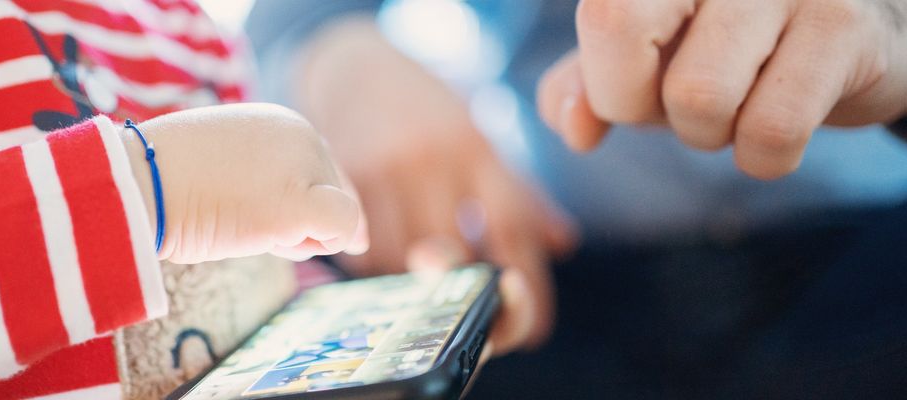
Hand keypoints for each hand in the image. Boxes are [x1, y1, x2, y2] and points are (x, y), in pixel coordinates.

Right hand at [122, 103, 368, 264]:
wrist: (138, 182)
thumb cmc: (171, 184)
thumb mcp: (227, 173)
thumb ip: (272, 186)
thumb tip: (351, 234)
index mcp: (282, 124)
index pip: (320, 177)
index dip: (297, 208)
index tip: (248, 207)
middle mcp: (303, 135)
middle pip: (328, 200)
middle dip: (296, 224)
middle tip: (237, 213)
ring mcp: (306, 167)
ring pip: (336, 219)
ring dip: (296, 237)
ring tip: (240, 218)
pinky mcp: (303, 202)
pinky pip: (343, 229)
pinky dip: (321, 241)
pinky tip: (273, 235)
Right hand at [296, 18, 577, 351]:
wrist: (353, 64)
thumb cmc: (425, 111)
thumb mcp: (476, 138)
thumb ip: (519, 193)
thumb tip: (563, 244)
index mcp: (478, 148)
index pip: (514, 229)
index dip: (528, 288)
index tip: (530, 324)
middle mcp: (435, 155)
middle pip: (457, 255)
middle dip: (462, 290)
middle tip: (462, 302)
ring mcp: (386, 166)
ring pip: (402, 260)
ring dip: (412, 283)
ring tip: (415, 273)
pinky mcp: (343, 177)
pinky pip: (362, 248)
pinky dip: (376, 265)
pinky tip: (382, 252)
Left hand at [539, 0, 906, 178]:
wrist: (857, 38)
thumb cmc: (733, 46)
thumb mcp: (649, 59)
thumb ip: (589, 84)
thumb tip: (574, 128)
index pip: (601, 16)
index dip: (608, 83)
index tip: (644, 93)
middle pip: (621, 31)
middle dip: (644, 106)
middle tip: (688, 104)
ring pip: (698, 96)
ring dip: (711, 134)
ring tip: (743, 106)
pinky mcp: (845, 27)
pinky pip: (771, 130)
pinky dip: (763, 158)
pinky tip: (780, 129)